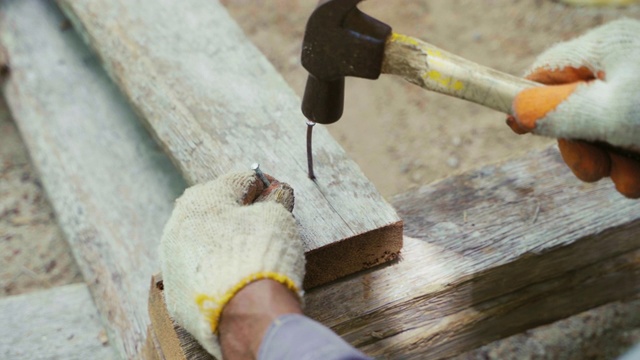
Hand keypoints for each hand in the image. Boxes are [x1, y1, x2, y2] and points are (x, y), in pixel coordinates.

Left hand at [160, 171, 304, 357]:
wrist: (245, 313)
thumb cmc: (261, 255)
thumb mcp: (277, 217)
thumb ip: (274, 200)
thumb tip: (277, 192)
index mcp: (202, 198)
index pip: (239, 180)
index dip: (266, 186)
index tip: (280, 195)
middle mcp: (176, 225)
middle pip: (214, 211)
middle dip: (240, 214)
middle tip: (266, 225)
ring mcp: (171, 263)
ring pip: (201, 244)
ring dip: (223, 245)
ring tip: (250, 257)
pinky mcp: (175, 295)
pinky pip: (197, 276)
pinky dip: (214, 275)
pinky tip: (235, 282)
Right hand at [507, 19, 639, 197]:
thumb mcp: (609, 113)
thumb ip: (557, 114)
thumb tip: (517, 109)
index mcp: (605, 52)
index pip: (547, 72)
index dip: (528, 101)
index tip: (517, 129)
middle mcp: (623, 71)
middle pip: (574, 110)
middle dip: (579, 147)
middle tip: (591, 171)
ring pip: (606, 136)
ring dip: (612, 166)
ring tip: (632, 180)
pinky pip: (634, 147)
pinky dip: (636, 168)